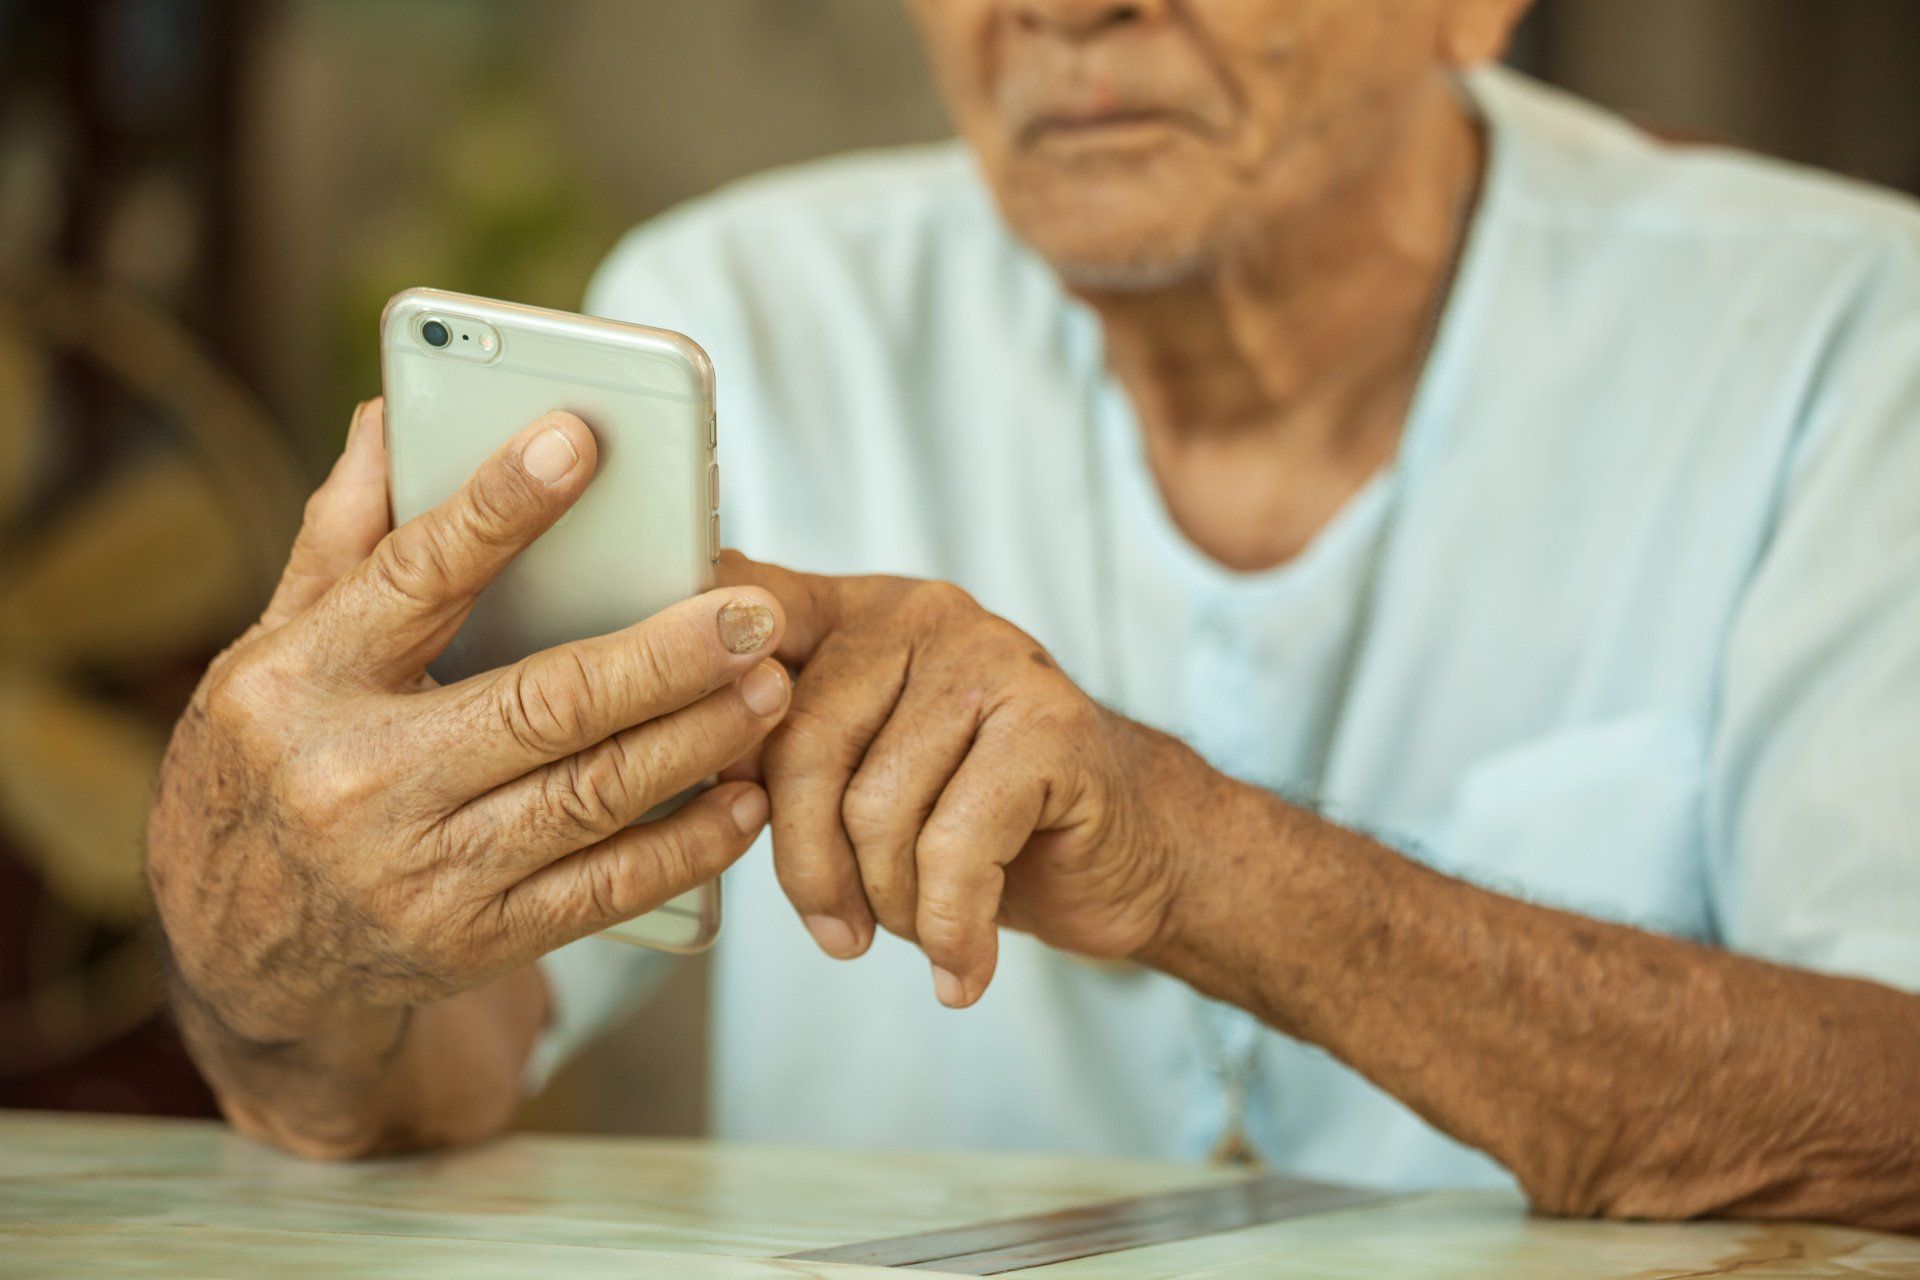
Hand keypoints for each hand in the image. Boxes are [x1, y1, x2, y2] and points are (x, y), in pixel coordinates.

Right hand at [148, 401, 792, 1045]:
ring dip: (699, 739)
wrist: (247, 960)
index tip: (581, 441)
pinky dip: (688, 845)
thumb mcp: (275, 651)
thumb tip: (387, 418)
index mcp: (305, 682)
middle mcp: (358, 781)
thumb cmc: (273, 770)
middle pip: (543, 703)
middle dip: (665, 655)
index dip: (502, 507)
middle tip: (754, 612)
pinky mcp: (476, 941)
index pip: (415, 576)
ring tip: (772, 686)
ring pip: (591, 795)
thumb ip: (342, 539)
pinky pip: (605, 891)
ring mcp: (422, 872)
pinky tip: (746, 799)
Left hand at [721, 554, 1212, 1007]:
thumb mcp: (867, 771)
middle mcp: (919, 614)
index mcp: (856, 612)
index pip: (747, 610)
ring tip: (918, 926)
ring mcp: (991, 660)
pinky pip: (955, 849)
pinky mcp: (1050, 726)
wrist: (1130, 849)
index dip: (702, 684)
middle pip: (800, 742)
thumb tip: (689, 771)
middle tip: (837, 929)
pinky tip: (960, 966)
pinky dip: (949, 929)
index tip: (700, 769)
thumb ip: (784, 747)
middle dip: (806, 864)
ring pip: (875, 807)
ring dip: (888, 904)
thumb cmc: (979, 819)